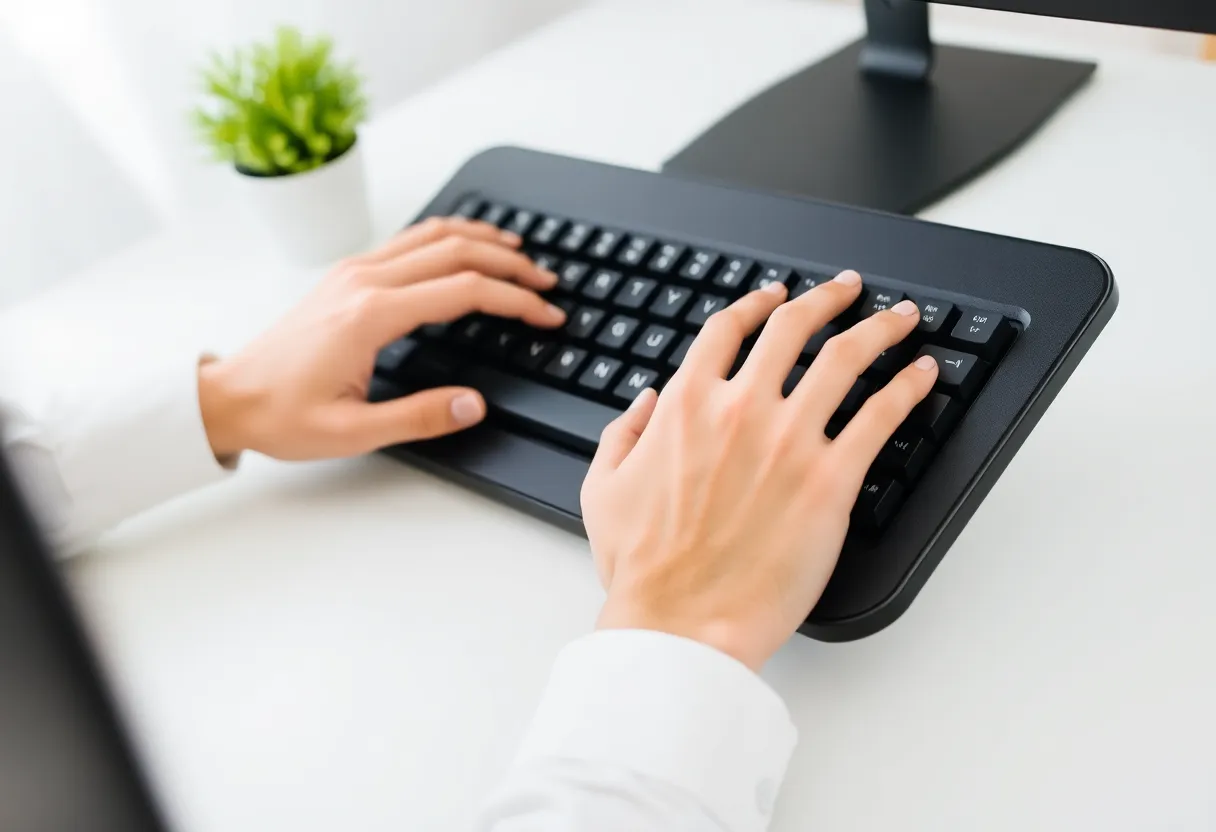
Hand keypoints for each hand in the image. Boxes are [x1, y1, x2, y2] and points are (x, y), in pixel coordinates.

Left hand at [198, 217, 563, 460]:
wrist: (229, 397)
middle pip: (456, 250)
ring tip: (520, 252)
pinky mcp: (347, 274)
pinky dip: (448, 237)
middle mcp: (365, 281)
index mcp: (372, 315)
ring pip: (432, 234)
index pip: (465, 291)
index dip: (516, 300)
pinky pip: (408, 240)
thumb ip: (420, 417)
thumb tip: (474, 404)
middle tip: (547, 282)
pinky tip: (465, 247)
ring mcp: (354, 271)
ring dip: (482, 238)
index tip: (547, 315)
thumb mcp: (353, 432)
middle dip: (511, 262)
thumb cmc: (283, 414)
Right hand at [579, 272, 937, 670]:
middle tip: (848, 289)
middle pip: (794, 327)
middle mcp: (740, 408)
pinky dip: (907, 387)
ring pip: (846, 358)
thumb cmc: (644, 567)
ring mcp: (789, 440)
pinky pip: (881, 416)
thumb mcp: (603, 488)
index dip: (756, 303)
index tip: (774, 295)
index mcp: (686, 404)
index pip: (728, 329)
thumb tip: (645, 403)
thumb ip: (622, 433)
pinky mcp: (831, 480)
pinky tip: (922, 375)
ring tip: (900, 317)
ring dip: (879, 327)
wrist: (680, 622)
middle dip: (827, 299)